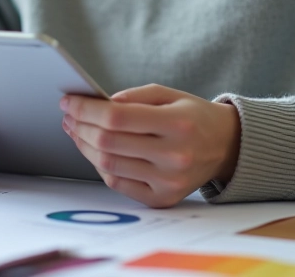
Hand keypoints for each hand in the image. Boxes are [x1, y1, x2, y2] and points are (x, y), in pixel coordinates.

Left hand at [60, 84, 240, 207]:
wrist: (226, 147)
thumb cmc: (193, 117)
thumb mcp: (169, 95)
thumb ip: (133, 97)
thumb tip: (97, 104)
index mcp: (177, 124)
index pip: (117, 117)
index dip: (86, 109)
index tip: (68, 101)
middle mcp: (175, 156)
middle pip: (108, 142)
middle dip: (80, 126)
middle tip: (68, 115)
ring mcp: (168, 181)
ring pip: (108, 164)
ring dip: (84, 146)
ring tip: (76, 130)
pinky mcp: (162, 198)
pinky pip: (117, 183)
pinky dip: (100, 165)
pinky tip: (95, 150)